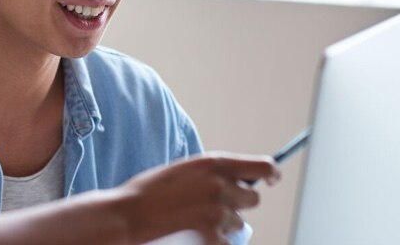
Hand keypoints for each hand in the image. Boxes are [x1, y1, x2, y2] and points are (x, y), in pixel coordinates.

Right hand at [114, 153, 279, 244]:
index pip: (262, 166)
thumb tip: (235, 184)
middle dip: (237, 204)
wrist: (127, 216)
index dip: (271, 173)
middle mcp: (221, 185)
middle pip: (252, 199)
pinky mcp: (213, 238)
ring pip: (237, 223)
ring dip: (222, 225)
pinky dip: (213, 242)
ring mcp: (218, 213)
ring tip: (192, 222)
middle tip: (212, 209)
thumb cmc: (149, 193)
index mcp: (214, 163)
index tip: (272, 179)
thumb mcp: (184, 171)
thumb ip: (211, 175)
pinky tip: (191, 235)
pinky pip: (227, 243)